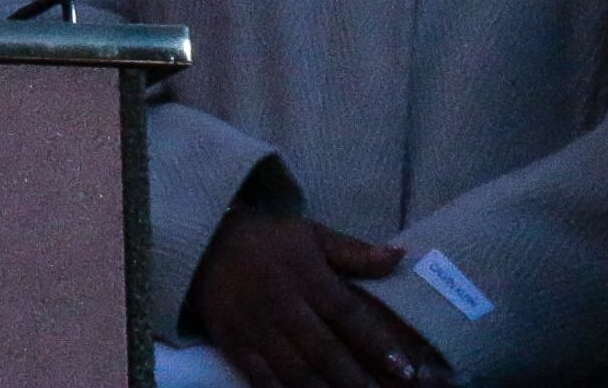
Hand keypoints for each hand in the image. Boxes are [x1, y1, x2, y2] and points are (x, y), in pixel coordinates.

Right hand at [182, 201, 448, 387]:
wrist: (202, 242)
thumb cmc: (267, 239)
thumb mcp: (311, 234)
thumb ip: (354, 252)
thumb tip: (400, 257)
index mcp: (304, 274)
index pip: (346, 312)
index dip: (376, 342)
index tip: (405, 369)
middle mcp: (281, 303)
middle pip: (325, 350)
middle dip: (358, 379)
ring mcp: (256, 328)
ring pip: (296, 371)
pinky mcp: (234, 345)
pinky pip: (262, 380)